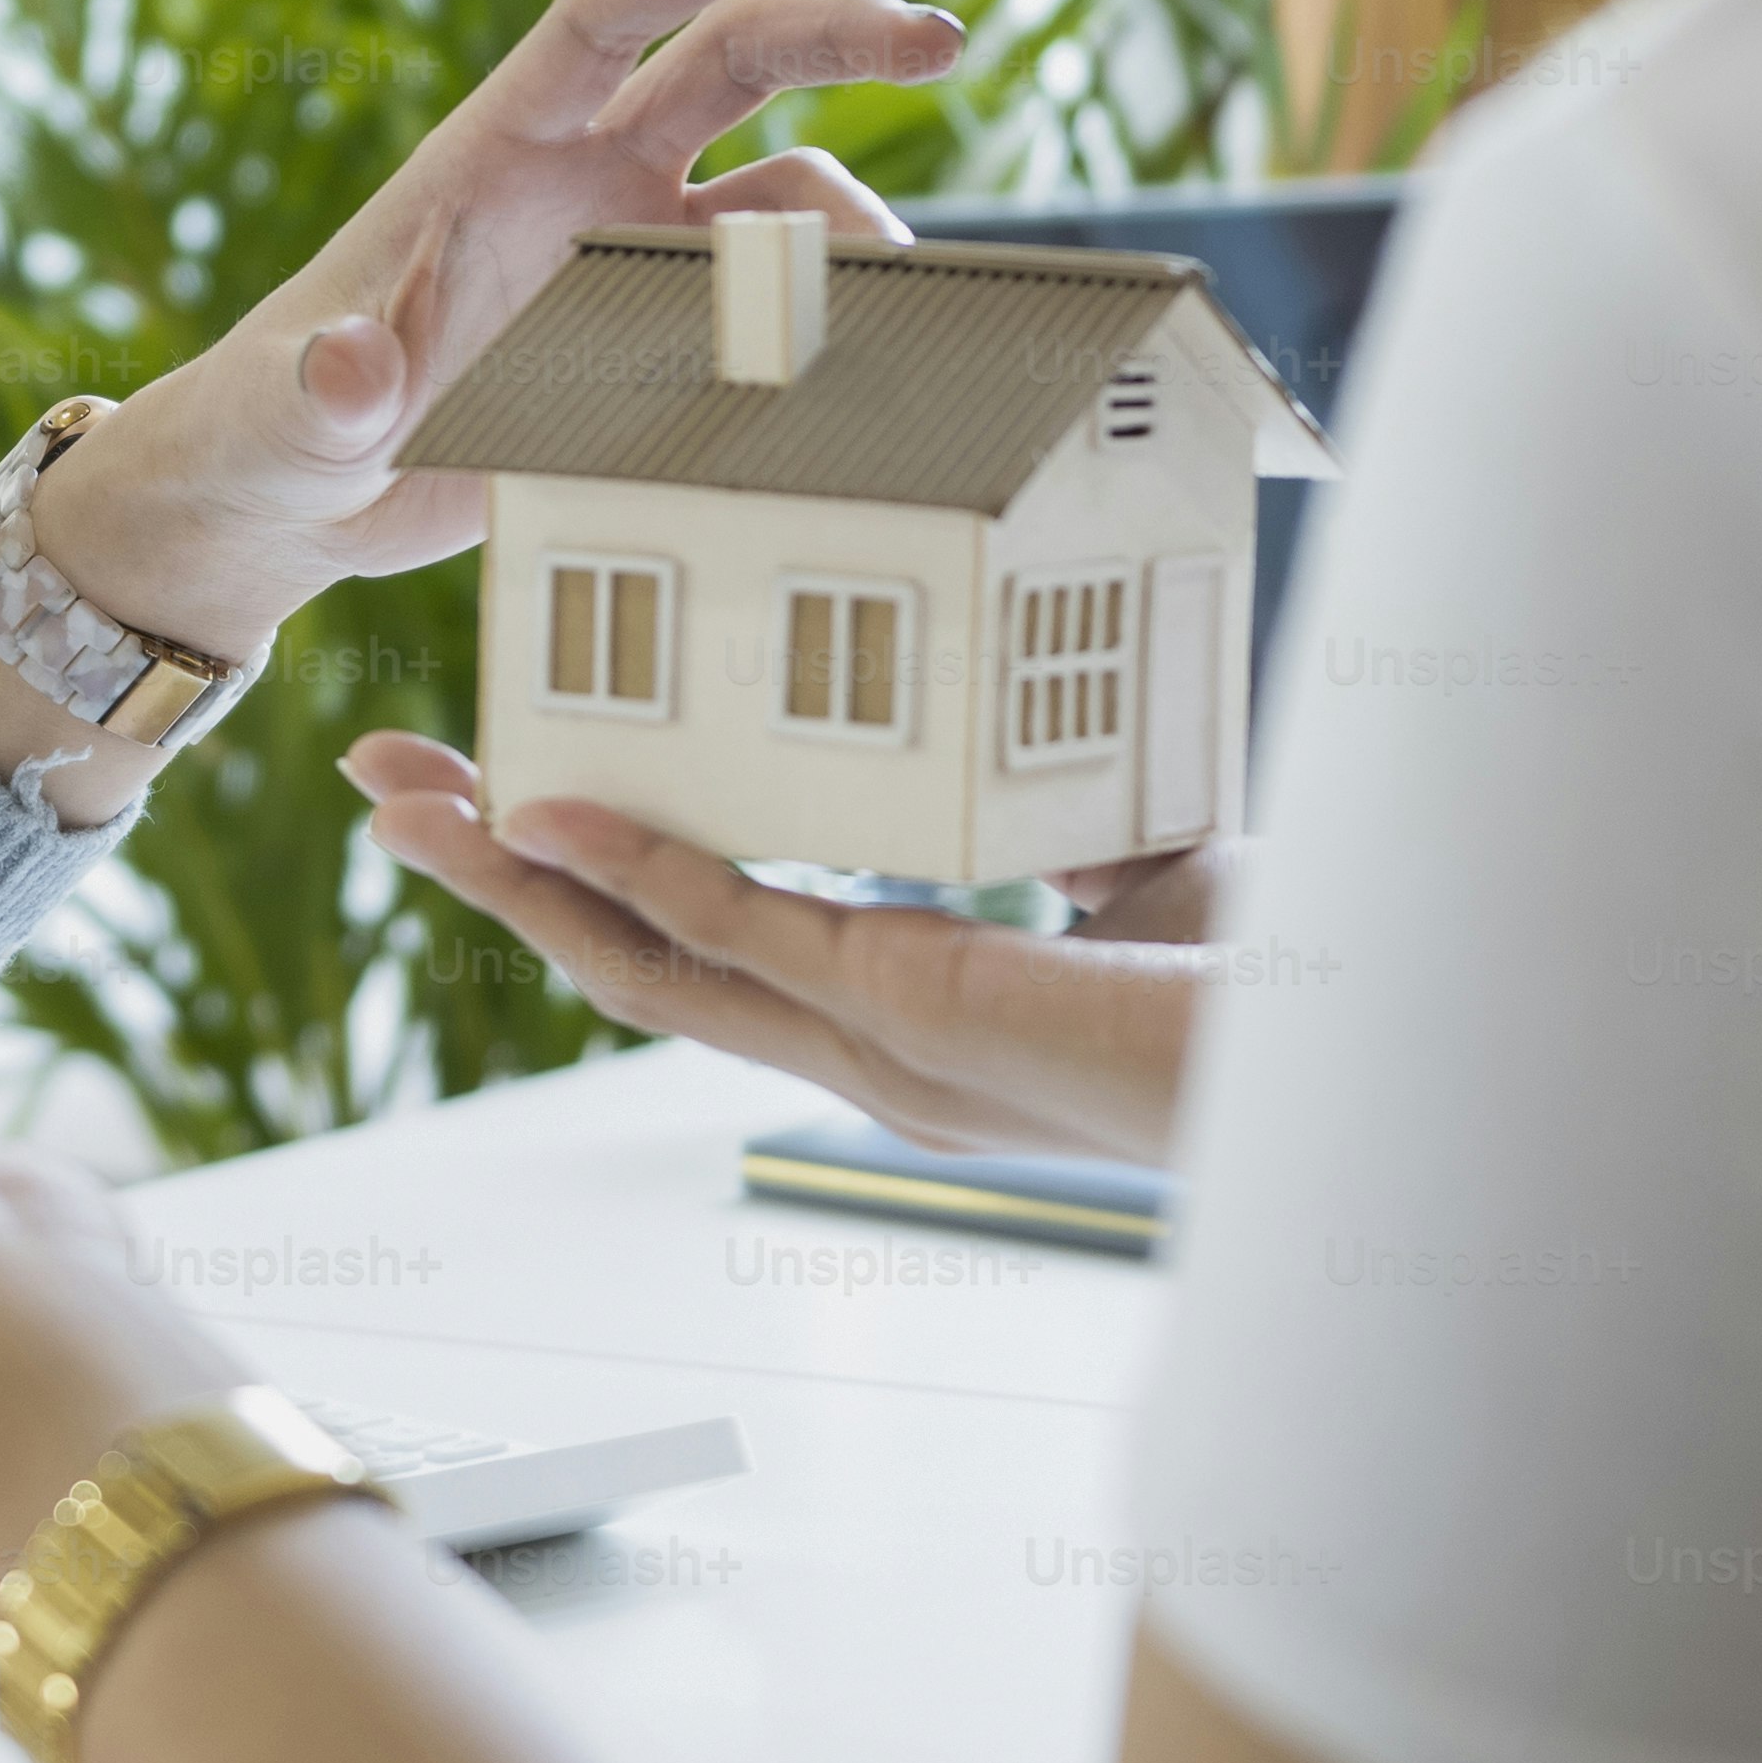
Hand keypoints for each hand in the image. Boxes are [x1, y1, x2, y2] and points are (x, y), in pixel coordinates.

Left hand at [27, 0, 961, 659]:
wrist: (296, 502)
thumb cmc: (271, 432)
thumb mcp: (285, 418)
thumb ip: (318, 393)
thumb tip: (349, 363)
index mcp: (491, 155)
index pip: (598, 18)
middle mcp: (578, 183)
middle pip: (731, 64)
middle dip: (841, 33)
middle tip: (947, 39)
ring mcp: (629, 259)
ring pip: (782, 193)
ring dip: (852, 225)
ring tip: (902, 295)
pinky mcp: (660, 344)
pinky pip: (777, 306)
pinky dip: (835, 318)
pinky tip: (877, 365)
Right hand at [343, 735, 1207, 1163]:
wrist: (1373, 1046)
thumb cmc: (1287, 982)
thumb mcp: (1131, 859)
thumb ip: (1039, 815)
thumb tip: (1010, 710)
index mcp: (909, 1022)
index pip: (703, 951)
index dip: (584, 877)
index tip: (501, 789)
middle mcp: (874, 1053)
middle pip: (626, 963)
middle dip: (492, 873)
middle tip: (388, 786)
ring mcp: (885, 1047)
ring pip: (644, 966)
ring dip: (513, 875)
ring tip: (409, 798)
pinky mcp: (920, 1012)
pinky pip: (743, 932)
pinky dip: (634, 868)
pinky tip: (547, 811)